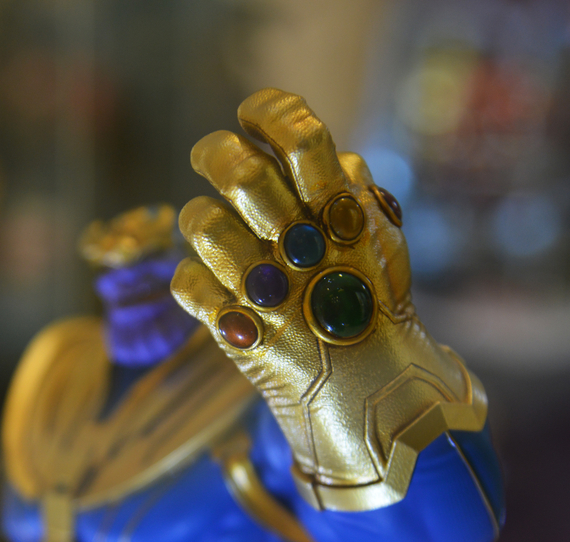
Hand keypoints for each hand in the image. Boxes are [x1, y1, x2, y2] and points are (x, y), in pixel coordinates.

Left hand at [172, 89, 485, 510]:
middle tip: (211, 157)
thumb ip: (355, 194)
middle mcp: (302, 247)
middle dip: (216, 155)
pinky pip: (187, 284)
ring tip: (215, 234)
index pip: (302, 136)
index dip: (269, 113)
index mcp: (343, 217)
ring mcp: (267, 290)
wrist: (375, 399)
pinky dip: (195, 285)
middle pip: (240, 173)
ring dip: (201, 222)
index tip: (251, 114)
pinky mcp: (237, 334)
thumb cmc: (374, 313)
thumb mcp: (381, 245)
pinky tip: (216, 293)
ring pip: (201, 224)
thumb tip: (332, 154)